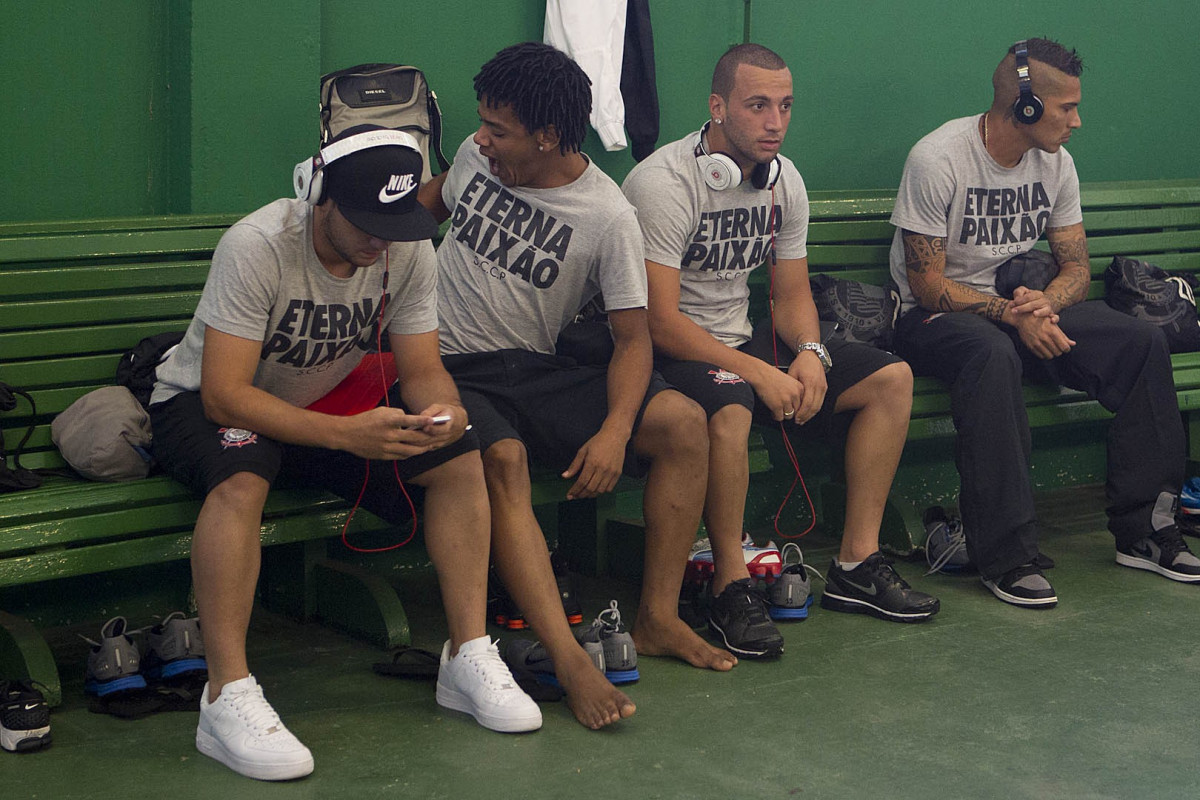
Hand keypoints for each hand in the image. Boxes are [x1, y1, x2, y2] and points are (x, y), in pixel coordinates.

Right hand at [336, 404, 464, 459]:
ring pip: (410, 450)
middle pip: (414, 438)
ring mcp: (386, 447)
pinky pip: (401, 456)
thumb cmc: (365, 420)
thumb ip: (397, 414)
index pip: (410, 421)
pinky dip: (410, 453)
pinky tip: (416, 451)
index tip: (433, 421)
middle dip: (427, 438)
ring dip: (422, 449)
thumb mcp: (382, 411)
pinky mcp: (383, 455)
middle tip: (437, 437)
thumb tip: (410, 421)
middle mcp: (389, 435)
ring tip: (430, 446)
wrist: (347, 434)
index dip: (423, 422)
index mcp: (389, 421)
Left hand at [562, 426, 626, 498]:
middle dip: (581, 494)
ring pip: (600, 490)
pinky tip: (596, 489)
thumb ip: (574, 465)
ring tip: (585, 493)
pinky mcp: (618, 473)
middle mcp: (602, 469)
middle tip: (576, 496)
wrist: (615, 436)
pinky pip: (609, 488)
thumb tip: (564, 476)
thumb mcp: (583, 451)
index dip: (574, 490)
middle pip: (590, 488)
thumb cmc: (597, 442)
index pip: (582, 482)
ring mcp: (611, 472)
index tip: (569, 495)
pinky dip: (602, 491)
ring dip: (591, 494)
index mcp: (592, 462)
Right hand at [746, 362, 805, 422]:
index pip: (802, 403)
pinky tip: (772, 410)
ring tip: (776, 410)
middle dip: (788, 411)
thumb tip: (793, 406)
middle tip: (781, 408)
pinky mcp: (777, 406)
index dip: (794, 406)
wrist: (760, 374)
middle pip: (796, 411)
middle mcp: (795, 394)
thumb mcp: (788, 381)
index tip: (789, 406)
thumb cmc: (771, 376)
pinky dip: (775, 416)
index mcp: (800, 388)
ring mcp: (786, 401)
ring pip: (789, 416)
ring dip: (782, 414)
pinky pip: (779, 417)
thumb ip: (793, 392)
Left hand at [786, 350, 827, 423]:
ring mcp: (823, 387)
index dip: (801, 413)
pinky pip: (821, 402)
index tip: (795, 418)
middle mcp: (819, 386)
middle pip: (814, 407)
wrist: (812, 355)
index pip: (807, 403)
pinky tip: (808, 413)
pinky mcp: (825, 388)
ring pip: (819, 406)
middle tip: (798, 422)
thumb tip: (786, 401)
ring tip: (802, 420)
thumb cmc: (801, 364)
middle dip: (806, 416)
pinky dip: (814, 409)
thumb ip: (791, 387)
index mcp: (810, 382)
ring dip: (811, 415)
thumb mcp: (792, 373)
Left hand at [1010, 286, 1057, 318]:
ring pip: (1046, 310)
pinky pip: (1056, 317)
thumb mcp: (1023, 294)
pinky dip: (1055, 318)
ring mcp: (1049, 308)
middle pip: (1034, 304)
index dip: (1019, 300)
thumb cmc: (1029, 300)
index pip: (1028, 296)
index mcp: (1038, 294)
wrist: (1041, 305)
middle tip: (1013, 311)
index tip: (1010, 305)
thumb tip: (1017, 297)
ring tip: (1034, 314)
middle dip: (1023, 308)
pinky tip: (1051, 321)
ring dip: (1040, 312)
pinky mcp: (1052, 316)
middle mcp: (1044, 301)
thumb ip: (1019, 292)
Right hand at [1013, 313, 1074, 359]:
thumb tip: (1073, 344)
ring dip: (1052, 353)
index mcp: (1052, 332)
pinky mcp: (1030, 346)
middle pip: (1058, 353)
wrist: (1023, 318)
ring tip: (1051, 348)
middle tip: (1058, 346)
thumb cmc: (1040, 319)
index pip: (1065, 347)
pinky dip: (1044, 354)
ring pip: (1050, 356)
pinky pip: (1041, 356)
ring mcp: (1037, 343)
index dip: (1067, 348)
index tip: (1065, 347)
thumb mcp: (1053, 324)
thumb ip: (1063, 335)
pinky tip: (1044, 349)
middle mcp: (1045, 338)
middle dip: (1060, 350)